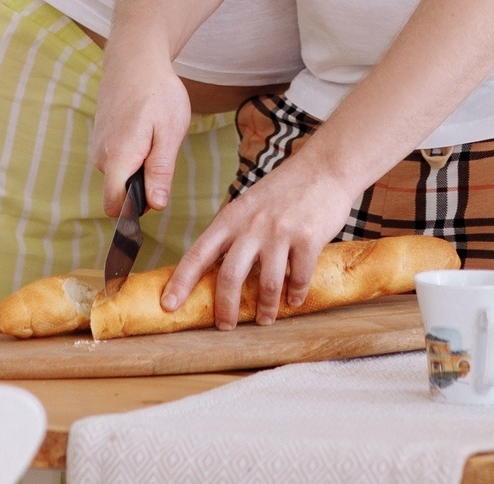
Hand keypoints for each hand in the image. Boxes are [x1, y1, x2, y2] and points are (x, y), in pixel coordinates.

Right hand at [88, 37, 193, 216]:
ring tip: (155, 136)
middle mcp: (101, 157)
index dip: (134, 211)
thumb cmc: (157, 93)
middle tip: (163, 151)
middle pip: (120, 192)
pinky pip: (118, 160)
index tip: (155, 197)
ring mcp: (98, 147)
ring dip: (140, 166)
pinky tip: (145, 130)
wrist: (134, 59)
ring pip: (120, 175)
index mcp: (117, 158)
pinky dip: (133, 153)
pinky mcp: (101, 138)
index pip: (114, 207)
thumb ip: (161, 171)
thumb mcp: (170, 132)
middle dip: (143, 184)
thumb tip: (155, 206)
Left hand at [163, 150, 357, 325]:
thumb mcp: (249, 205)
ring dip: (265, 309)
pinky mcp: (308, 237)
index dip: (181, 282)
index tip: (168, 305)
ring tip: (265, 319)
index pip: (198, 253)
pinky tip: (294, 300)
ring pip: (267, 284)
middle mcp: (252, 225)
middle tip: (225, 326)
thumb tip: (215, 269)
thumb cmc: (285, 190)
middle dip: (225, 308)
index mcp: (232, 217)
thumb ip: (234, 232)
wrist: (326, 166)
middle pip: (229, 276)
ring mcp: (280, 231)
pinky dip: (295, 294)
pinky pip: (299, 277)